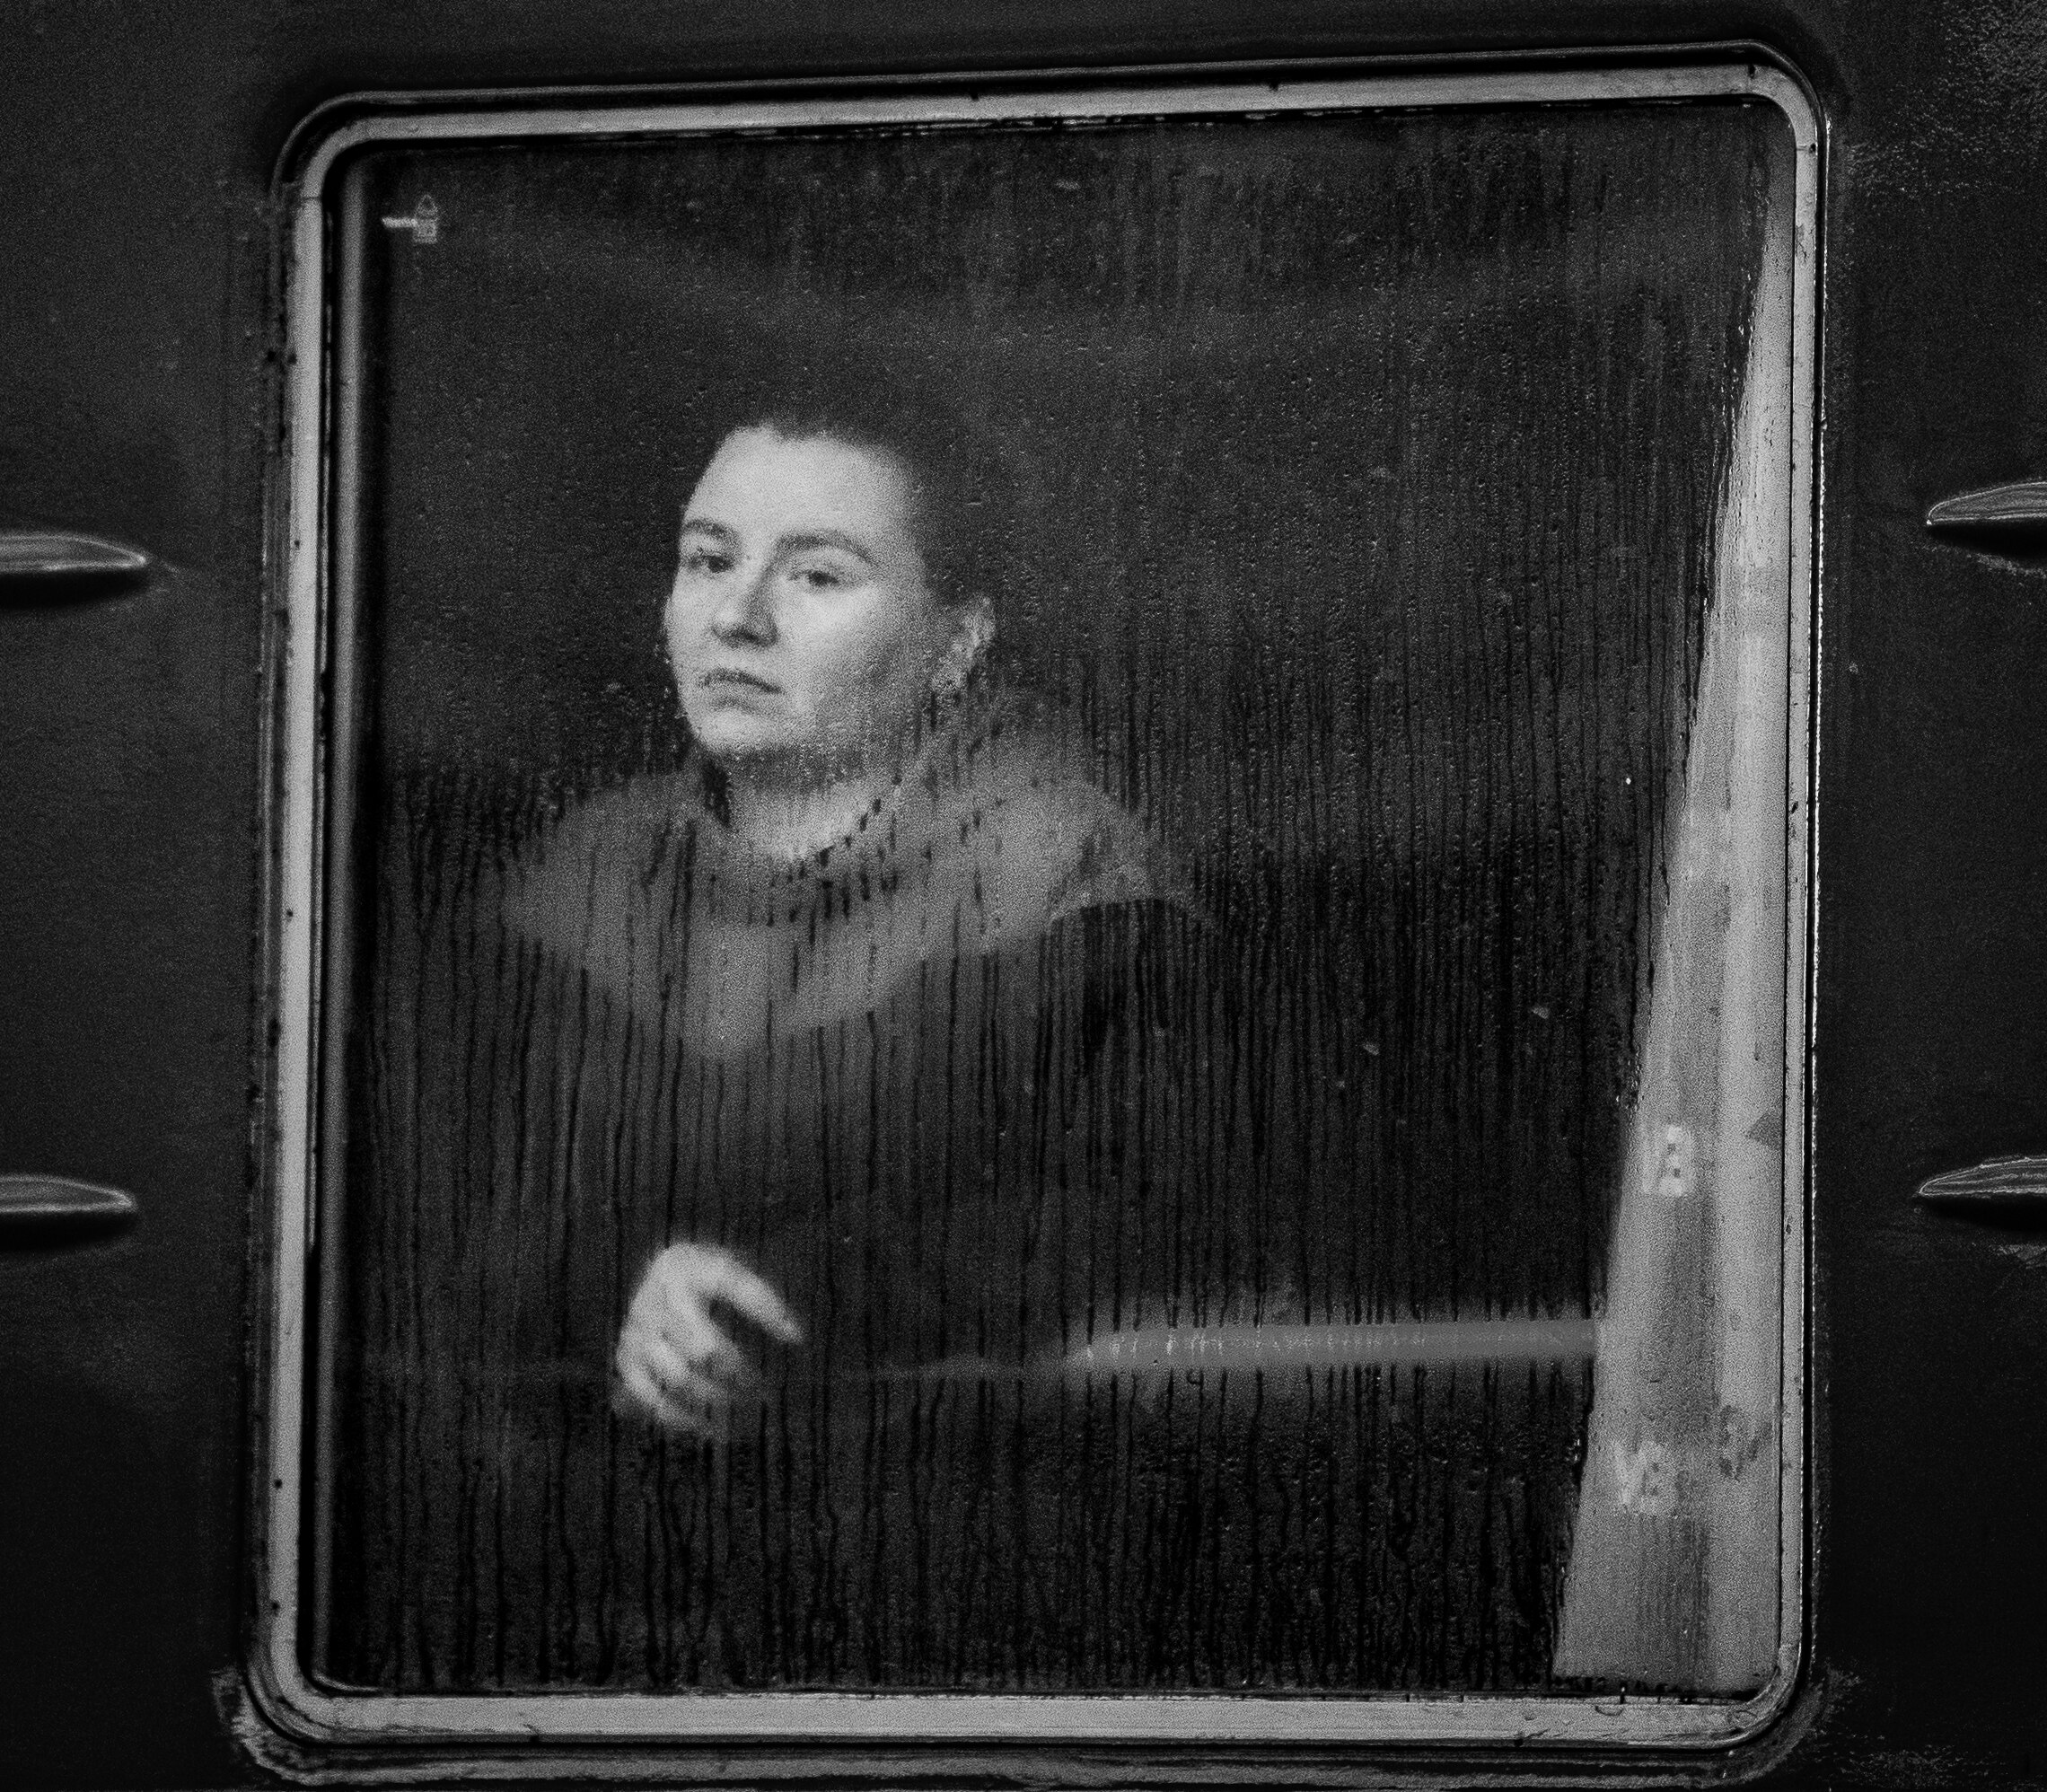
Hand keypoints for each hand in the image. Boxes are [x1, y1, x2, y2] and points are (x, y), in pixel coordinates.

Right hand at [614, 1241, 803, 1437]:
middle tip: (763, 1391)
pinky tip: (711, 1428)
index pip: (730, 1289)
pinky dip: (681, 1418)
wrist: (659, 1277)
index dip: (765, 1313)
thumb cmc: (706, 1277)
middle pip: (703, 1349)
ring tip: (744, 1410)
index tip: (796, 1338)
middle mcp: (656, 1299)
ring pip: (678, 1378)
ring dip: (715, 1399)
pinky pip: (651, 1398)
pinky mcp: (626, 1360)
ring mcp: (637, 1331)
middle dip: (738, 1374)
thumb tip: (795, 1337)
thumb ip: (758, 1296)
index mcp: (685, 1268)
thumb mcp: (730, 1270)